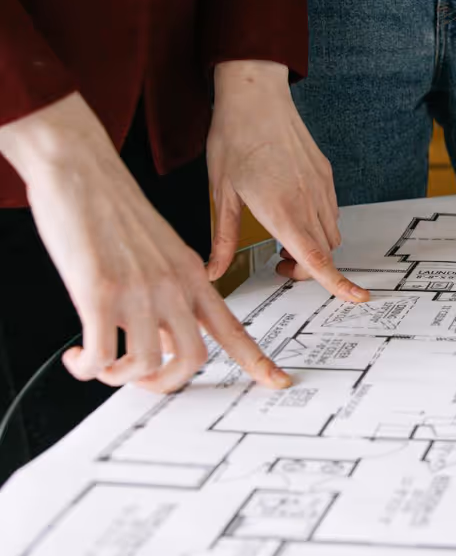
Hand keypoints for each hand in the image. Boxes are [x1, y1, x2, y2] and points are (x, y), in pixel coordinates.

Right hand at [0, 94, 290, 392]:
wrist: (83, 171)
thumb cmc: (114, 210)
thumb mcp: (162, 250)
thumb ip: (171, 293)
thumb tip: (166, 341)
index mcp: (192, 275)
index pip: (234, 328)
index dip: (258, 361)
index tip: (278, 382)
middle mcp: (174, 285)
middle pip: (192, 358)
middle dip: (165, 384)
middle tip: (140, 381)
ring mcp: (140, 290)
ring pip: (146, 364)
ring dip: (120, 377)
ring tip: (100, 365)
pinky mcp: (101, 293)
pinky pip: (101, 356)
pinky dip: (87, 368)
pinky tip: (77, 357)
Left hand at [206, 61, 369, 303]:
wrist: (255, 95)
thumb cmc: (234, 138)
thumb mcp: (222, 194)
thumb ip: (223, 240)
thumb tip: (213, 272)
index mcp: (281, 209)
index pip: (316, 257)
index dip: (338, 283)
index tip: (356, 297)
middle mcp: (308, 200)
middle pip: (325, 252)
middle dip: (308, 268)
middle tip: (278, 264)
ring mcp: (321, 186)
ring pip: (330, 233)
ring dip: (314, 245)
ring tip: (284, 237)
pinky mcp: (325, 173)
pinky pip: (331, 210)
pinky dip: (317, 223)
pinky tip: (293, 211)